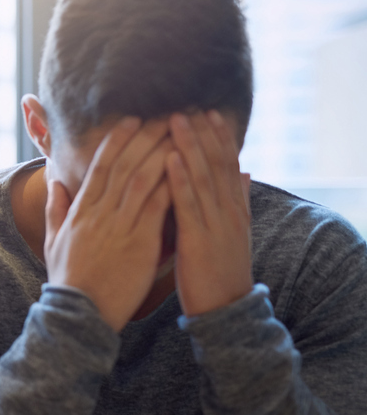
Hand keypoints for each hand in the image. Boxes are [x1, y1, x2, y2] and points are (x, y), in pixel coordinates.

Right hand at [44, 117, 174, 331]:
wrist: (80, 313)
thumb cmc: (69, 281)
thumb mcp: (53, 242)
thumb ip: (54, 210)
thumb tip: (54, 185)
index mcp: (80, 211)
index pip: (100, 167)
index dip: (116, 141)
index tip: (132, 119)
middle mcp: (99, 213)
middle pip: (124, 165)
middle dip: (146, 136)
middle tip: (166, 114)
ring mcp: (119, 226)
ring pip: (142, 179)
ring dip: (163, 152)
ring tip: (181, 131)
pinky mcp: (139, 242)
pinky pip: (157, 206)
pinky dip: (171, 183)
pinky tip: (187, 167)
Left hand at [166, 110, 252, 316]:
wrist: (225, 308)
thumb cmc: (220, 272)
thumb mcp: (231, 233)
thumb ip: (235, 201)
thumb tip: (244, 172)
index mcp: (233, 209)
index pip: (226, 165)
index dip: (218, 139)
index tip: (208, 113)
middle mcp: (227, 210)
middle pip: (215, 164)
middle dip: (203, 134)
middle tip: (190, 106)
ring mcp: (214, 223)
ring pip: (202, 176)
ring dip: (189, 145)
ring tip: (176, 120)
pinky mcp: (198, 238)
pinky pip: (187, 203)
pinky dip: (179, 177)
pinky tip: (170, 157)